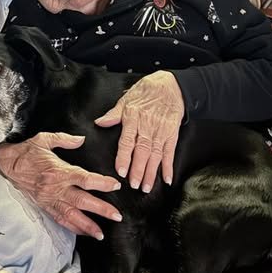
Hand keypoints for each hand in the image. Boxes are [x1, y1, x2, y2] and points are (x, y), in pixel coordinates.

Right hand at [0, 132, 122, 239]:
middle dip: (101, 210)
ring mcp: (49, 199)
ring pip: (71, 215)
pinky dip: (72, 227)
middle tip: (117, 216)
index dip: (102, 183)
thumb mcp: (44, 139)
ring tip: (101, 233)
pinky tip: (83, 232)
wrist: (6, 165)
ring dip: (87, 225)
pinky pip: (60, 219)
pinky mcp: (44, 206)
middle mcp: (55, 188)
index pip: (85, 179)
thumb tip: (82, 140)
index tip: (115, 185)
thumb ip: (65, 139)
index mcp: (59, 171)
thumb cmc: (25, 152)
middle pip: (82, 201)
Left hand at [95, 71, 183, 192]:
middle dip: (138, 169)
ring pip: (156, 155)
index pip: (127, 141)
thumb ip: (113, 114)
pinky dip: (169, 166)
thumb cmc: (146, 91)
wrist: (171, 86)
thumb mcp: (126, 99)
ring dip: (152, 172)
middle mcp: (147, 127)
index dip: (124, 157)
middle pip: (142, 151)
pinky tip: (167, 179)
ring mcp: (161, 132)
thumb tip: (100, 122)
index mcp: (133, 118)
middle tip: (134, 184)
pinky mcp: (172, 134)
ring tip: (146, 187)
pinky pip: (170, 152)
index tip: (121, 170)